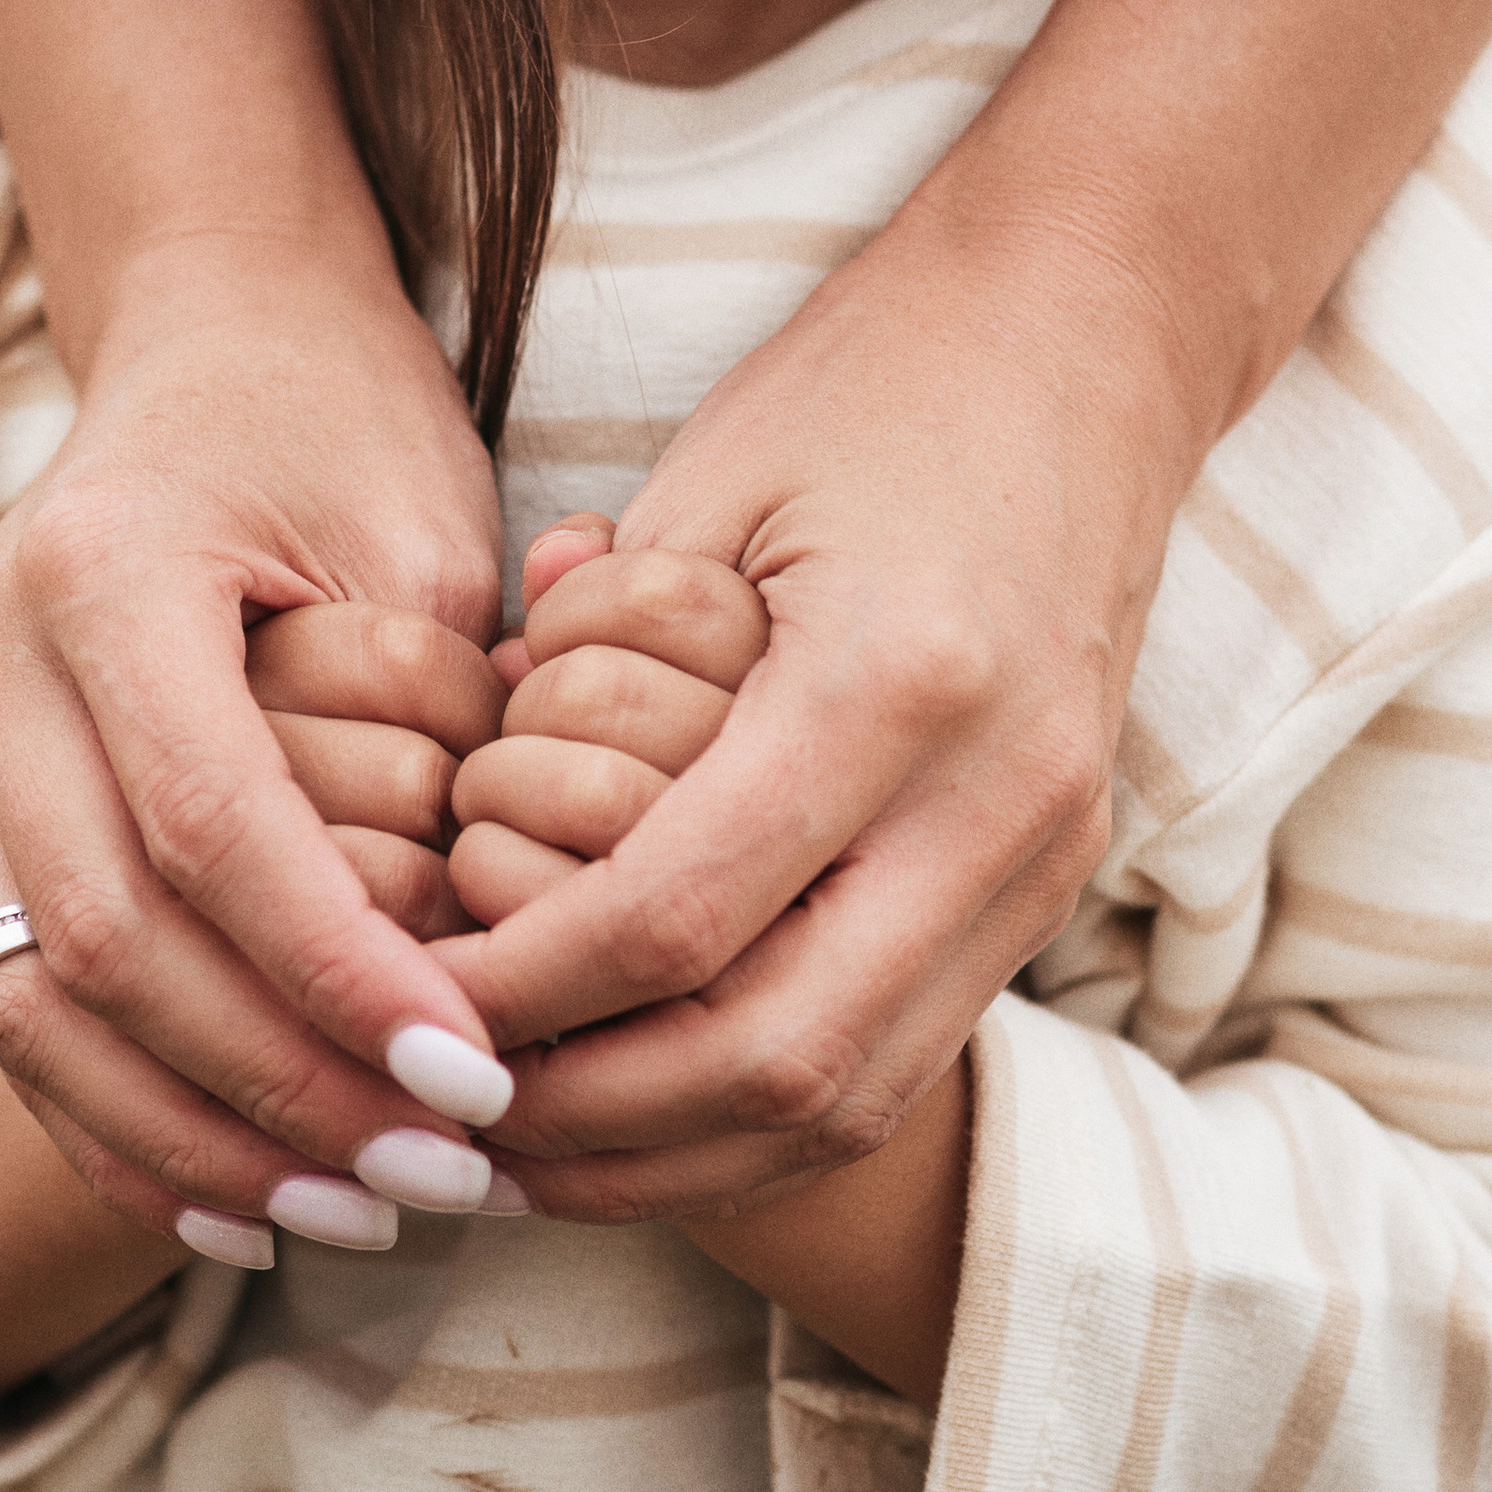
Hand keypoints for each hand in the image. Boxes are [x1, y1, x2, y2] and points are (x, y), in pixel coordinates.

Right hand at [0, 239, 522, 1255]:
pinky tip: (239, 1206)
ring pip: (41, 1000)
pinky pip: (18, 999)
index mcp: (99, 568)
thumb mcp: (424, 532)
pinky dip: (123, 1119)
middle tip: (444, 1179)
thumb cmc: (348, 420)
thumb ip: (442, 728)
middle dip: (283, 1088)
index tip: (481, 1081)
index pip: (209, 830)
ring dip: (201, 1136)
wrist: (215, 330)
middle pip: (110, 941)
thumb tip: (485, 959)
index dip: (340, 979)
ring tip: (361, 1216)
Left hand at [453, 186, 1186, 1220]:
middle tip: (442, 1115)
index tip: (400, 1003)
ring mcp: (1045, 854)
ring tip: (515, 1148)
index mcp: (896, 679)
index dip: (523, 992)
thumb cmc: (876, 377)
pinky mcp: (1054, 882)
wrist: (1091, 338)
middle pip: (774, 1060)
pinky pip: (895, 1059)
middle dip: (588, 1122)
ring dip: (668, 1153)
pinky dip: (754, 1116)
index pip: (678, 915)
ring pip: (846, 1100)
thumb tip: (461, 813)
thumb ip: (590, 651)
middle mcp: (994, 797)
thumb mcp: (708, 477)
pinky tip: (637, 1104)